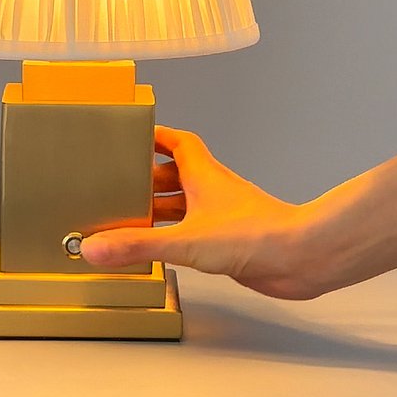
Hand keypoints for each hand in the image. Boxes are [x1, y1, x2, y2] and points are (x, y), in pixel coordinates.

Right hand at [81, 125, 311, 298]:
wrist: (304, 260)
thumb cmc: (255, 236)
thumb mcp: (187, 241)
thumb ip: (139, 244)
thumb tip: (93, 247)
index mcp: (202, 174)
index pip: (176, 142)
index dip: (153, 136)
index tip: (128, 137)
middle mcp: (211, 190)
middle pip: (172, 175)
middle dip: (144, 180)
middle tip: (114, 186)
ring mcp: (220, 216)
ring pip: (181, 206)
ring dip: (156, 211)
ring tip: (124, 219)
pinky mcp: (227, 242)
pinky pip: (191, 233)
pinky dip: (171, 237)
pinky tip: (156, 249)